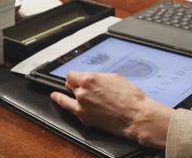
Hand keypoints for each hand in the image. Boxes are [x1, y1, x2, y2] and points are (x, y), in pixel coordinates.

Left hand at [50, 72, 171, 150]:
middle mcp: (83, 90)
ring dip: (68, 93)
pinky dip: (60, 101)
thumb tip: (93, 78)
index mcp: (90, 79)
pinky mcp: (83, 116)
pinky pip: (67, 107)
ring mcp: (81, 104)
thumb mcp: (115, 78)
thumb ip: (99, 77)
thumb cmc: (130, 97)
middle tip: (79, 87)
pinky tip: (56, 98)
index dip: (75, 76)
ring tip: (59, 93)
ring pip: (68, 95)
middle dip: (75, 85)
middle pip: (71, 84)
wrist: (135, 115)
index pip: (73, 74)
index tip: (76, 78)